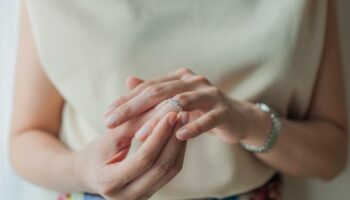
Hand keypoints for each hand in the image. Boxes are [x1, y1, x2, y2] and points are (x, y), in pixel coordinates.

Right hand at [75, 112, 187, 199]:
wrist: (88, 174)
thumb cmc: (95, 153)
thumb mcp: (109, 137)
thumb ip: (133, 124)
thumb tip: (161, 107)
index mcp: (109, 183)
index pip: (143, 159)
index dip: (159, 135)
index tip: (170, 114)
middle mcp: (127, 196)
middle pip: (161, 167)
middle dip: (173, 139)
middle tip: (182, 114)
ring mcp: (141, 197)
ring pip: (170, 171)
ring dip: (179, 144)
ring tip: (184, 121)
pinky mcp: (150, 191)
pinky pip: (169, 172)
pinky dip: (176, 151)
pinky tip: (179, 133)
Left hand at [104, 68, 269, 143]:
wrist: (237, 117)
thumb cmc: (201, 110)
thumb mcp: (177, 100)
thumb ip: (155, 91)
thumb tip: (128, 80)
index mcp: (179, 77)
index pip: (147, 87)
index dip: (126, 101)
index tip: (107, 115)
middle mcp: (192, 81)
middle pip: (158, 92)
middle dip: (133, 107)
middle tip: (112, 122)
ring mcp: (209, 94)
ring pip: (180, 103)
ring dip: (158, 120)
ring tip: (139, 135)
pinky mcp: (223, 110)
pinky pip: (207, 118)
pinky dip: (193, 127)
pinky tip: (178, 136)